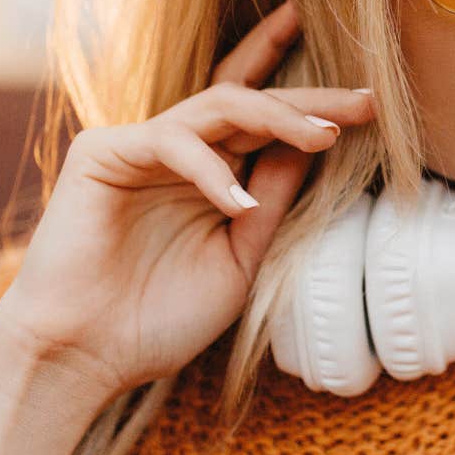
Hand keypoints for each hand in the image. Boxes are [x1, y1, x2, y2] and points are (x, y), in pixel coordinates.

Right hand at [0, 0, 374, 404]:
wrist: (83, 358)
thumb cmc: (157, 319)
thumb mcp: (240, 256)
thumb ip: (273, 199)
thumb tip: (320, 143)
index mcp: (210, 174)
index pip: (263, 119)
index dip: (311, 102)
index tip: (371, 101)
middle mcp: (178, 151)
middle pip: (249, 98)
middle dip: (309, 97)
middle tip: (364, 96)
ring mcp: (139, 146)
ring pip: (218, 105)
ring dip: (277, 116)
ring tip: (326, 136)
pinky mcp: (102, 152)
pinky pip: (170, 141)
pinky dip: (210, 171)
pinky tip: (238, 203)